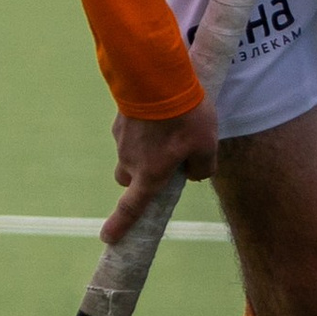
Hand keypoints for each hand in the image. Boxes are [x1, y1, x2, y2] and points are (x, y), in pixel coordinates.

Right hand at [105, 104, 216, 242]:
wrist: (157, 77)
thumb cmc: (185, 117)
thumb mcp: (207, 146)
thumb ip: (202, 168)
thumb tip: (191, 174)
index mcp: (150, 175)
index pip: (131, 208)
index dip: (120, 226)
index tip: (108, 238)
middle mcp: (130, 162)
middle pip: (128, 180)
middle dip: (140, 179)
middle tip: (164, 164)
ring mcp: (121, 140)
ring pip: (130, 155)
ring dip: (144, 151)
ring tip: (170, 130)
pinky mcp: (120, 120)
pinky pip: (130, 133)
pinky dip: (142, 130)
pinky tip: (160, 115)